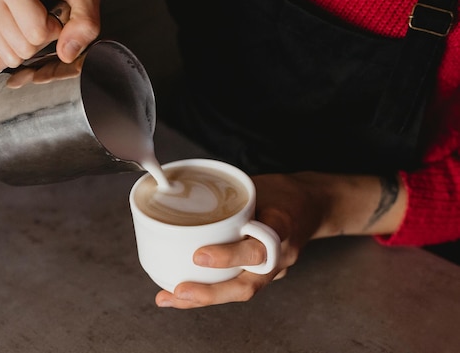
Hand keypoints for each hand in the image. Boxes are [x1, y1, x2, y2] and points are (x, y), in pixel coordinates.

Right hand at [0, 0, 100, 73]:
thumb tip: (66, 53)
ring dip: (28, 46)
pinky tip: (20, 33)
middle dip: (41, 40)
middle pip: (22, 48)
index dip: (54, 29)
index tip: (55, 12)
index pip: (36, 33)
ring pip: (9, 57)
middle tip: (45, 17)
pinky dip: (13, 54)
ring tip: (32, 21)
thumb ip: (85, 24)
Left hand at [154, 171, 406, 308]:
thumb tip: (183, 195)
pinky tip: (183, 293)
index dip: (229, 256)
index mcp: (281, 227)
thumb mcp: (259, 186)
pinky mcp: (265, 274)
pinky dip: (210, 291)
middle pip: (248, 285)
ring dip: (203, 298)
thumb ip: (229, 197)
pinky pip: (237, 286)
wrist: (314, 205)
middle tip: (178, 291)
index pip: (258, 248)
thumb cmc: (282, 192)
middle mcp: (280, 256)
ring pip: (241, 292)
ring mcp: (274, 270)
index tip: (199, 256)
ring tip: (170, 298)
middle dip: (209, 293)